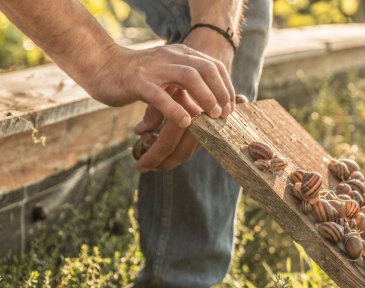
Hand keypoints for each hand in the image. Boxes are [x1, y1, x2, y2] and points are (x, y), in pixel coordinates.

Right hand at [89, 43, 235, 127]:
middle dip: (220, 92)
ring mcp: (154, 68)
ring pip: (188, 76)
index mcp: (180, 54)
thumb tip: (210, 111)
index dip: (226, 87)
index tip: (231, 107)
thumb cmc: (137, 78)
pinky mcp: (137, 82)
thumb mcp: (167, 79)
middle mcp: (170, 56)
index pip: (213, 66)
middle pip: (206, 69)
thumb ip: (187, 90)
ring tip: (212, 117)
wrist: (101, 66)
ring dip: (205, 97)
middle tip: (224, 114)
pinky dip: (175, 109)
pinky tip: (185, 122)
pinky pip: (160, 95)